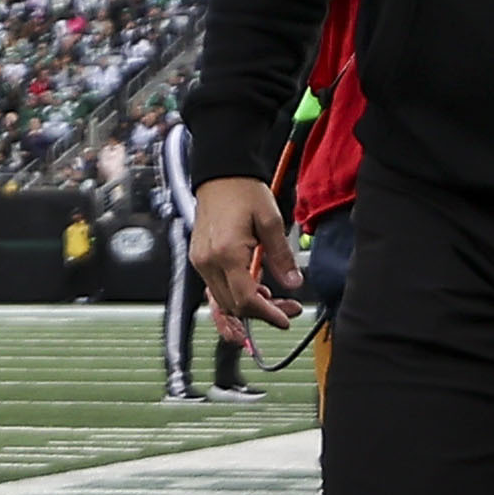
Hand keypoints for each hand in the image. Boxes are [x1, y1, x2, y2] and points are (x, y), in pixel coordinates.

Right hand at [192, 176, 302, 327]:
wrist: (220, 175)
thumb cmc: (242, 191)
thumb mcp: (271, 221)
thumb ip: (282, 256)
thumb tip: (293, 282)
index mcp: (226, 253)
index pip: (245, 299)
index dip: (266, 314)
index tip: (284, 319)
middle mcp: (208, 261)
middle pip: (233, 305)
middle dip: (261, 313)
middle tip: (287, 309)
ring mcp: (200, 261)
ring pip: (223, 300)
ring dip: (248, 307)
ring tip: (273, 300)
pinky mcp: (200, 258)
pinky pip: (215, 288)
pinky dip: (233, 297)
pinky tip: (252, 294)